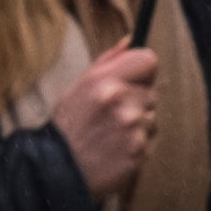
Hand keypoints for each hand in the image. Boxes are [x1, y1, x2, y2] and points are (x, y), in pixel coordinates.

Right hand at [48, 46, 164, 196]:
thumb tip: (130, 40)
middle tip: (111, 117)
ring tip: (111, 135)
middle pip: (151, 94)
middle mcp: (121, 102)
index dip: (143, 71)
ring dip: (137, 126)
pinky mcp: (138, 153)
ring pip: (151, 120)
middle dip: (136, 103)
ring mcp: (132, 129)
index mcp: (104, 81)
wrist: (58, 170)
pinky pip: (148, 142)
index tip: (135, 80)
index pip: (148, 61)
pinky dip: (135, 146)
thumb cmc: (69, 126)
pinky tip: (114, 150)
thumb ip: (108, 62)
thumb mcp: (79, 87)